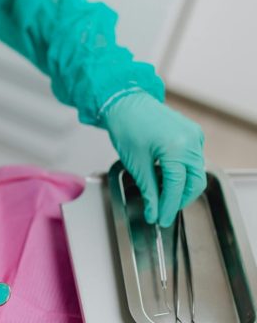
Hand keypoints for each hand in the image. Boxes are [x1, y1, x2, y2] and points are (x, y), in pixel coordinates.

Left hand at [103, 92, 205, 226]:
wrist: (126, 103)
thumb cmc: (127, 127)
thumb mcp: (136, 164)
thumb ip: (149, 191)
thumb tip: (153, 212)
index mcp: (177, 148)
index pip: (177, 187)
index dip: (168, 206)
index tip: (160, 219)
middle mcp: (192, 141)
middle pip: (194, 182)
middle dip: (179, 200)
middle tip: (163, 211)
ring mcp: (195, 136)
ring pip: (196, 172)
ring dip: (182, 187)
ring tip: (163, 196)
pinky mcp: (193, 134)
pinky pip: (193, 159)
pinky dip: (183, 172)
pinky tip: (167, 178)